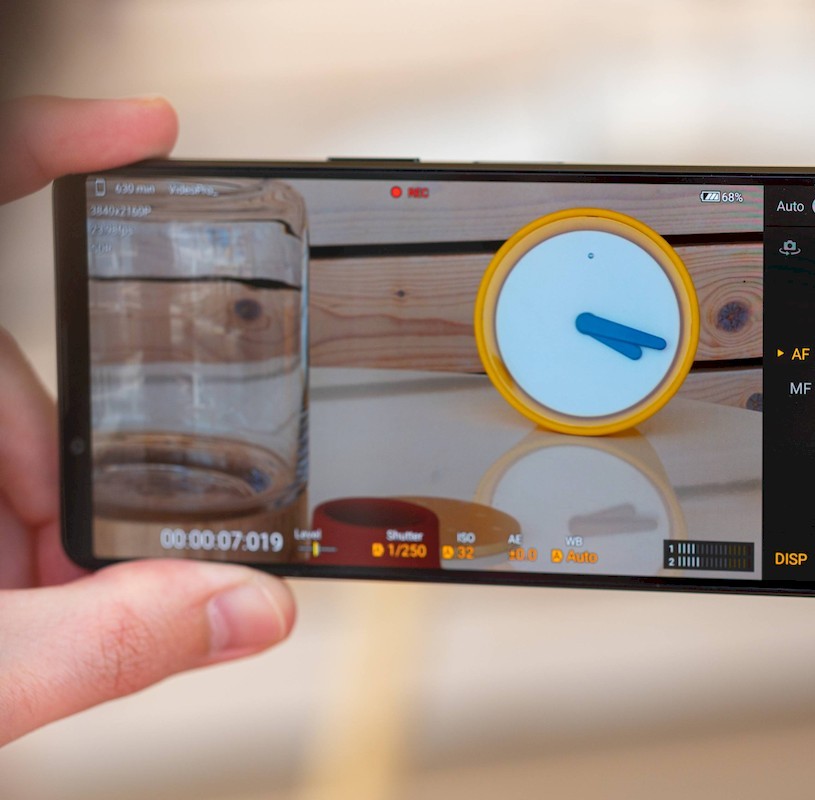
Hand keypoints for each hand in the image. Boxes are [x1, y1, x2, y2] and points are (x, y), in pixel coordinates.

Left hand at [0, 97, 294, 745]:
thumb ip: (104, 644)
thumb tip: (243, 606)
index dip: (46, 149)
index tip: (140, 134)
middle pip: (7, 378)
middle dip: (61, 481)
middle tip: (72, 582)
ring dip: (33, 533)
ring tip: (29, 620)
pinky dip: (9, 541)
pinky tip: (11, 605)